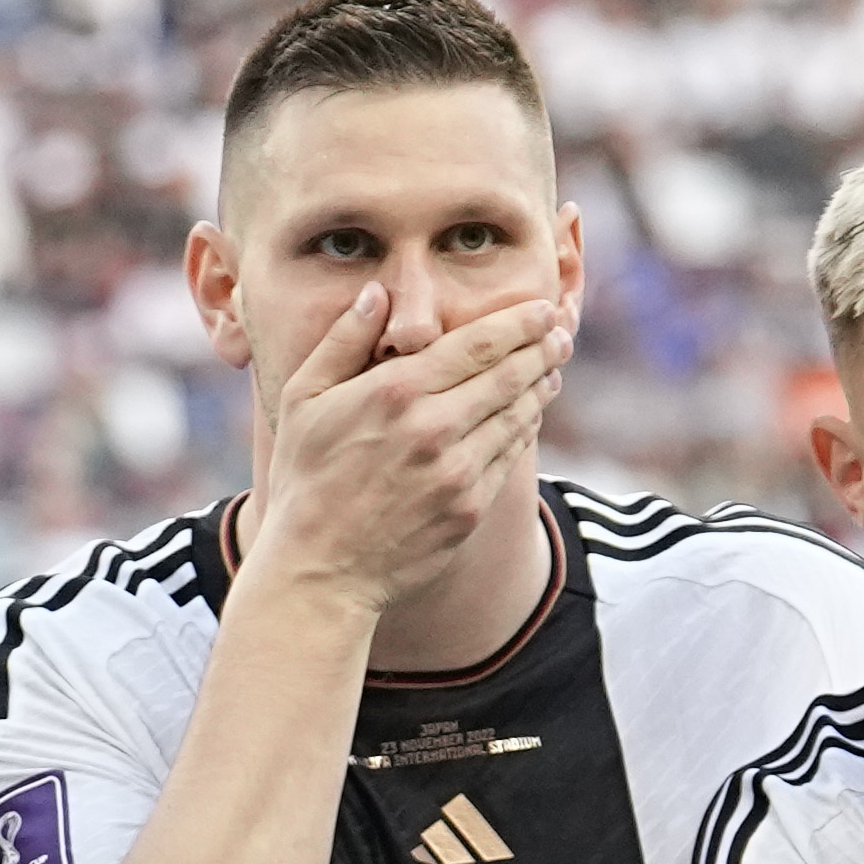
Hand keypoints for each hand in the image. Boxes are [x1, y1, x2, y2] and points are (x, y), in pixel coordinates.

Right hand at [239, 277, 572, 620]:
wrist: (318, 571)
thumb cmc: (305, 480)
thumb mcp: (301, 401)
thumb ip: (342, 341)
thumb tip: (377, 292)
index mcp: (396, 392)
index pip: (479, 343)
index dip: (521, 323)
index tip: (545, 309)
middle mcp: (433, 427)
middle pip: (510, 374)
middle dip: (544, 349)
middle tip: (561, 334)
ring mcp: (457, 471)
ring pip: (518, 415)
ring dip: (541, 387)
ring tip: (551, 371)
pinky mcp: (469, 508)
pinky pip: (509, 457)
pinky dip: (525, 430)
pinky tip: (527, 416)